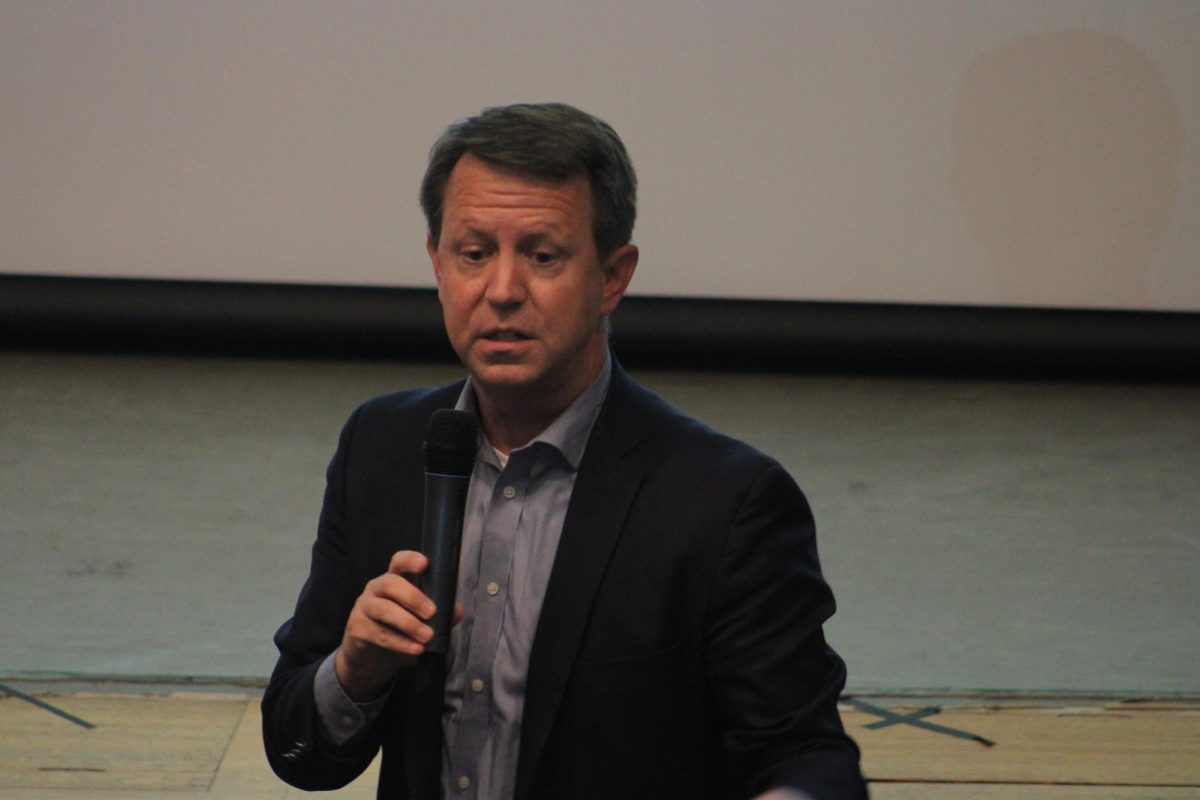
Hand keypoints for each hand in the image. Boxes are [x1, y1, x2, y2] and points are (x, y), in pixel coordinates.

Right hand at [334, 550, 460, 700]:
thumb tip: (457, 611)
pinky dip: (400, 643)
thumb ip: (440, 612)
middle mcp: (376, 588)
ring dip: (408, 623)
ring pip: (383, 609)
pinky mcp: (357, 628)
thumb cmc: (400, 629)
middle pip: (390, 583)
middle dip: (413, 597)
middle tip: (432, 613)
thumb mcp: (421, 619)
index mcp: (394, 579)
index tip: (424, 564)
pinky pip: (378, 633)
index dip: (409, 560)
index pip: (398, 562)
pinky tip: (416, 649)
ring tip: (427, 636)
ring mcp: (364, 607)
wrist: (372, 658)